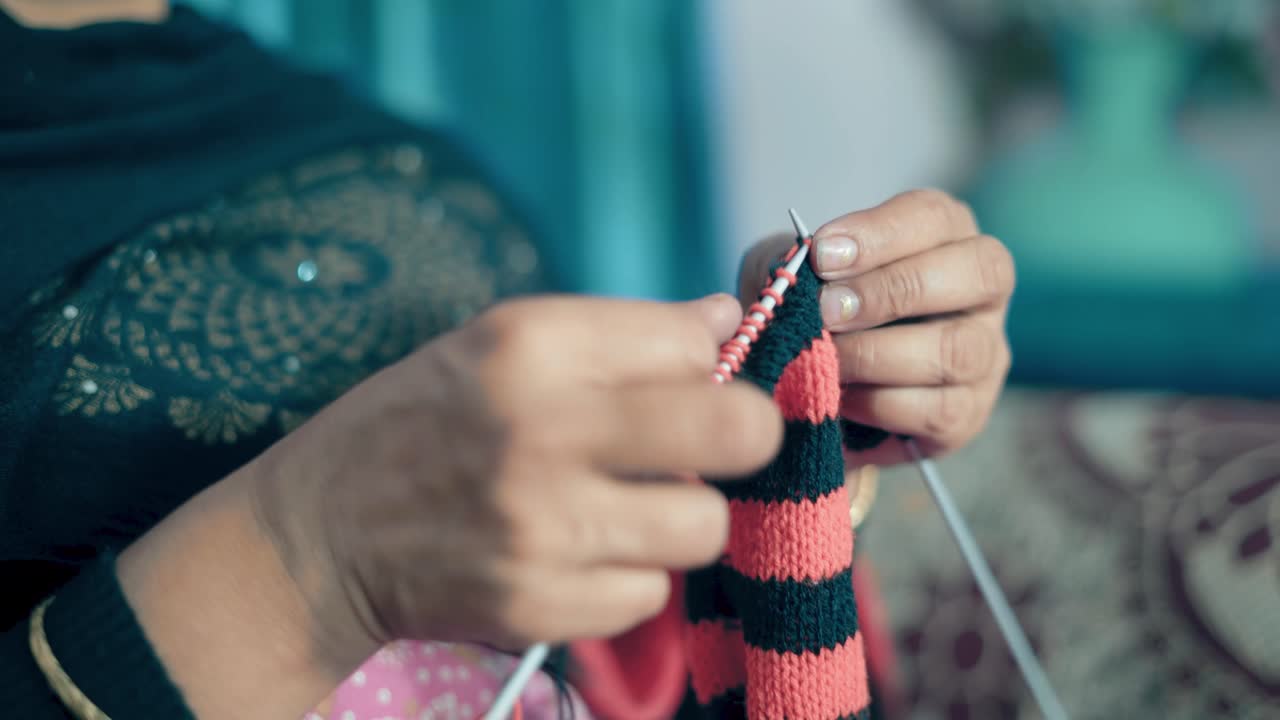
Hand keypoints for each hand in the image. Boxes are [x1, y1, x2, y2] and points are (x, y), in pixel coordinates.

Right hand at [249, 294, 782, 670]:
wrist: (322, 531)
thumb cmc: (426, 419)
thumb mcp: (500, 342)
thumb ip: (620, 332)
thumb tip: (725, 320)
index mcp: (531, 346)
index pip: (691, 343)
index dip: (702, 364)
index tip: (683, 382)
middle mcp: (542, 432)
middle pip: (735, 430)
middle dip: (743, 435)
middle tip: (714, 444)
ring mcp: (543, 529)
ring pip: (704, 526)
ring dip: (680, 518)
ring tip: (628, 506)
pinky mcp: (540, 608)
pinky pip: (649, 595)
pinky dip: (628, 577)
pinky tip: (578, 554)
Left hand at [740, 189, 1013, 464]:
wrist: (811, 381)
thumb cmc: (814, 310)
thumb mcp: (795, 276)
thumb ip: (793, 266)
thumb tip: (794, 272)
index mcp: (945, 236)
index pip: (935, 217)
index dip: (880, 234)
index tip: (821, 255)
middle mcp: (983, 290)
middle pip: (978, 273)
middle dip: (892, 291)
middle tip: (827, 310)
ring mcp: (985, 353)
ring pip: (959, 349)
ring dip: (879, 354)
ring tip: (826, 357)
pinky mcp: (968, 413)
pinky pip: (939, 410)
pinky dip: (880, 404)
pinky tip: (840, 398)